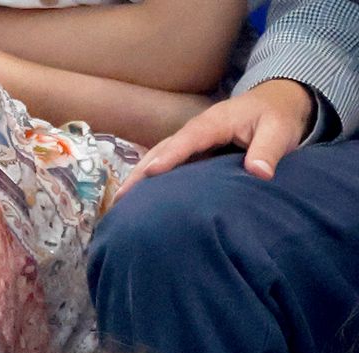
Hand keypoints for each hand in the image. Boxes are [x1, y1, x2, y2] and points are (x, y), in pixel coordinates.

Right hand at [118, 78, 314, 196]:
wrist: (277, 102)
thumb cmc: (278, 116)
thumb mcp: (280, 130)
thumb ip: (269, 150)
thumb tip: (259, 173)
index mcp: (215, 122)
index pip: (188, 139)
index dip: (170, 155)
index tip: (151, 172)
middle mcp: (195, 130)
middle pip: (162, 150)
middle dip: (140, 172)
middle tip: (119, 198)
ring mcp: (190, 141)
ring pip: (158, 157)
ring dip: (138, 178)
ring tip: (119, 203)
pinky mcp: (191, 152)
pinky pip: (165, 163)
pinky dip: (148, 178)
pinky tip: (137, 198)